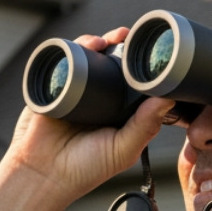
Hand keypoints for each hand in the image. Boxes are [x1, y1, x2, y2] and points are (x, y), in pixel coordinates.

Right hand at [2, 28, 174, 206]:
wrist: (42, 174)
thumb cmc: (84, 169)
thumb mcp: (123, 149)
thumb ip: (145, 125)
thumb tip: (168, 98)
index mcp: (117, 110)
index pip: (131, 80)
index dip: (139, 63)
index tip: (148, 51)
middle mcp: (97, 97)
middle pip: (108, 62)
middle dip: (117, 45)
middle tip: (125, 36)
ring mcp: (73, 90)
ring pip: (85, 58)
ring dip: (94, 43)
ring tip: (102, 41)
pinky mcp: (51, 87)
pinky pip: (61, 62)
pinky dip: (70, 50)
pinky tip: (81, 46)